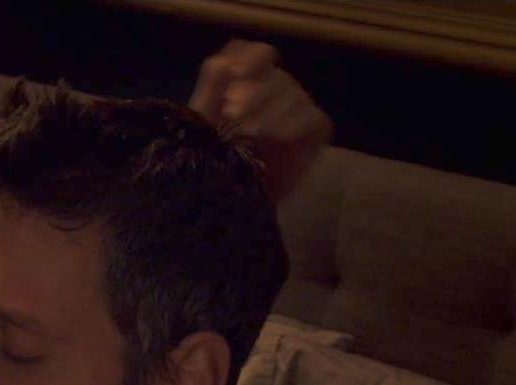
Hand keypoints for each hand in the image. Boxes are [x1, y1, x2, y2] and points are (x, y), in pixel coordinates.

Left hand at [189, 40, 332, 201]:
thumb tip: (224, 63)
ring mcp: (297, 109)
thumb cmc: (209, 160)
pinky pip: (315, 119)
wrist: (225, 201)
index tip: (233, 76)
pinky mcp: (313, 133)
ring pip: (294, 96)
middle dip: (254, 93)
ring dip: (270, 113)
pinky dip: (297, 125)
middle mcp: (275, 89)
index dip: (248, 59)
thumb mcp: (200, 123)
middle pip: (275, 76)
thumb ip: (209, 89)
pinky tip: (278, 139)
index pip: (255, 53)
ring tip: (248, 134)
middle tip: (232, 115)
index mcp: (247, 81)